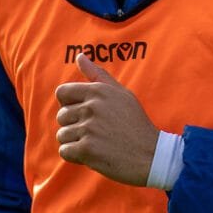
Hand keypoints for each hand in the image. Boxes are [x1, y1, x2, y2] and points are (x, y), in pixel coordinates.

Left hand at [55, 54, 158, 184]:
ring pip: (62, 135)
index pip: (62, 92)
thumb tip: (79, 56)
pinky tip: (93, 155)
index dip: (69, 105)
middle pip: (61, 116)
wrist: (152, 155)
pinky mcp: (87, 149)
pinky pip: (64, 151)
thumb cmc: (135, 124)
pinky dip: (75, 156)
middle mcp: (92, 107)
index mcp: (98, 90)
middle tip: (96, 133)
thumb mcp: (121, 94)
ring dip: (75, 142)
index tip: (83, 114)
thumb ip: (98, 75)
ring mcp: (89, 128)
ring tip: (97, 144)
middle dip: (74, 126)